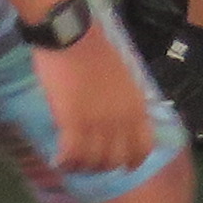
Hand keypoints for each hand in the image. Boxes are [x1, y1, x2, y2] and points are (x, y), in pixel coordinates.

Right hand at [32, 24, 158, 177]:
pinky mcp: (73, 122)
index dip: (132, 161)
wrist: (72, 35)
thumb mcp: (125, 76)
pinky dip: (67, 162)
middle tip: (89, 163)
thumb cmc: (95, 48)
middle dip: (103, 166)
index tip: (122, 165)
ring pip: (94, 161)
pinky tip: (60, 160)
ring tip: (72, 163)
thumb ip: (126, 100)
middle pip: (116, 160)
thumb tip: (122, 116)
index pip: (143, 148)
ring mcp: (97, 124)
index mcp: (136, 108)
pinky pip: (73, 154)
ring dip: (83, 167)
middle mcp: (121, 121)